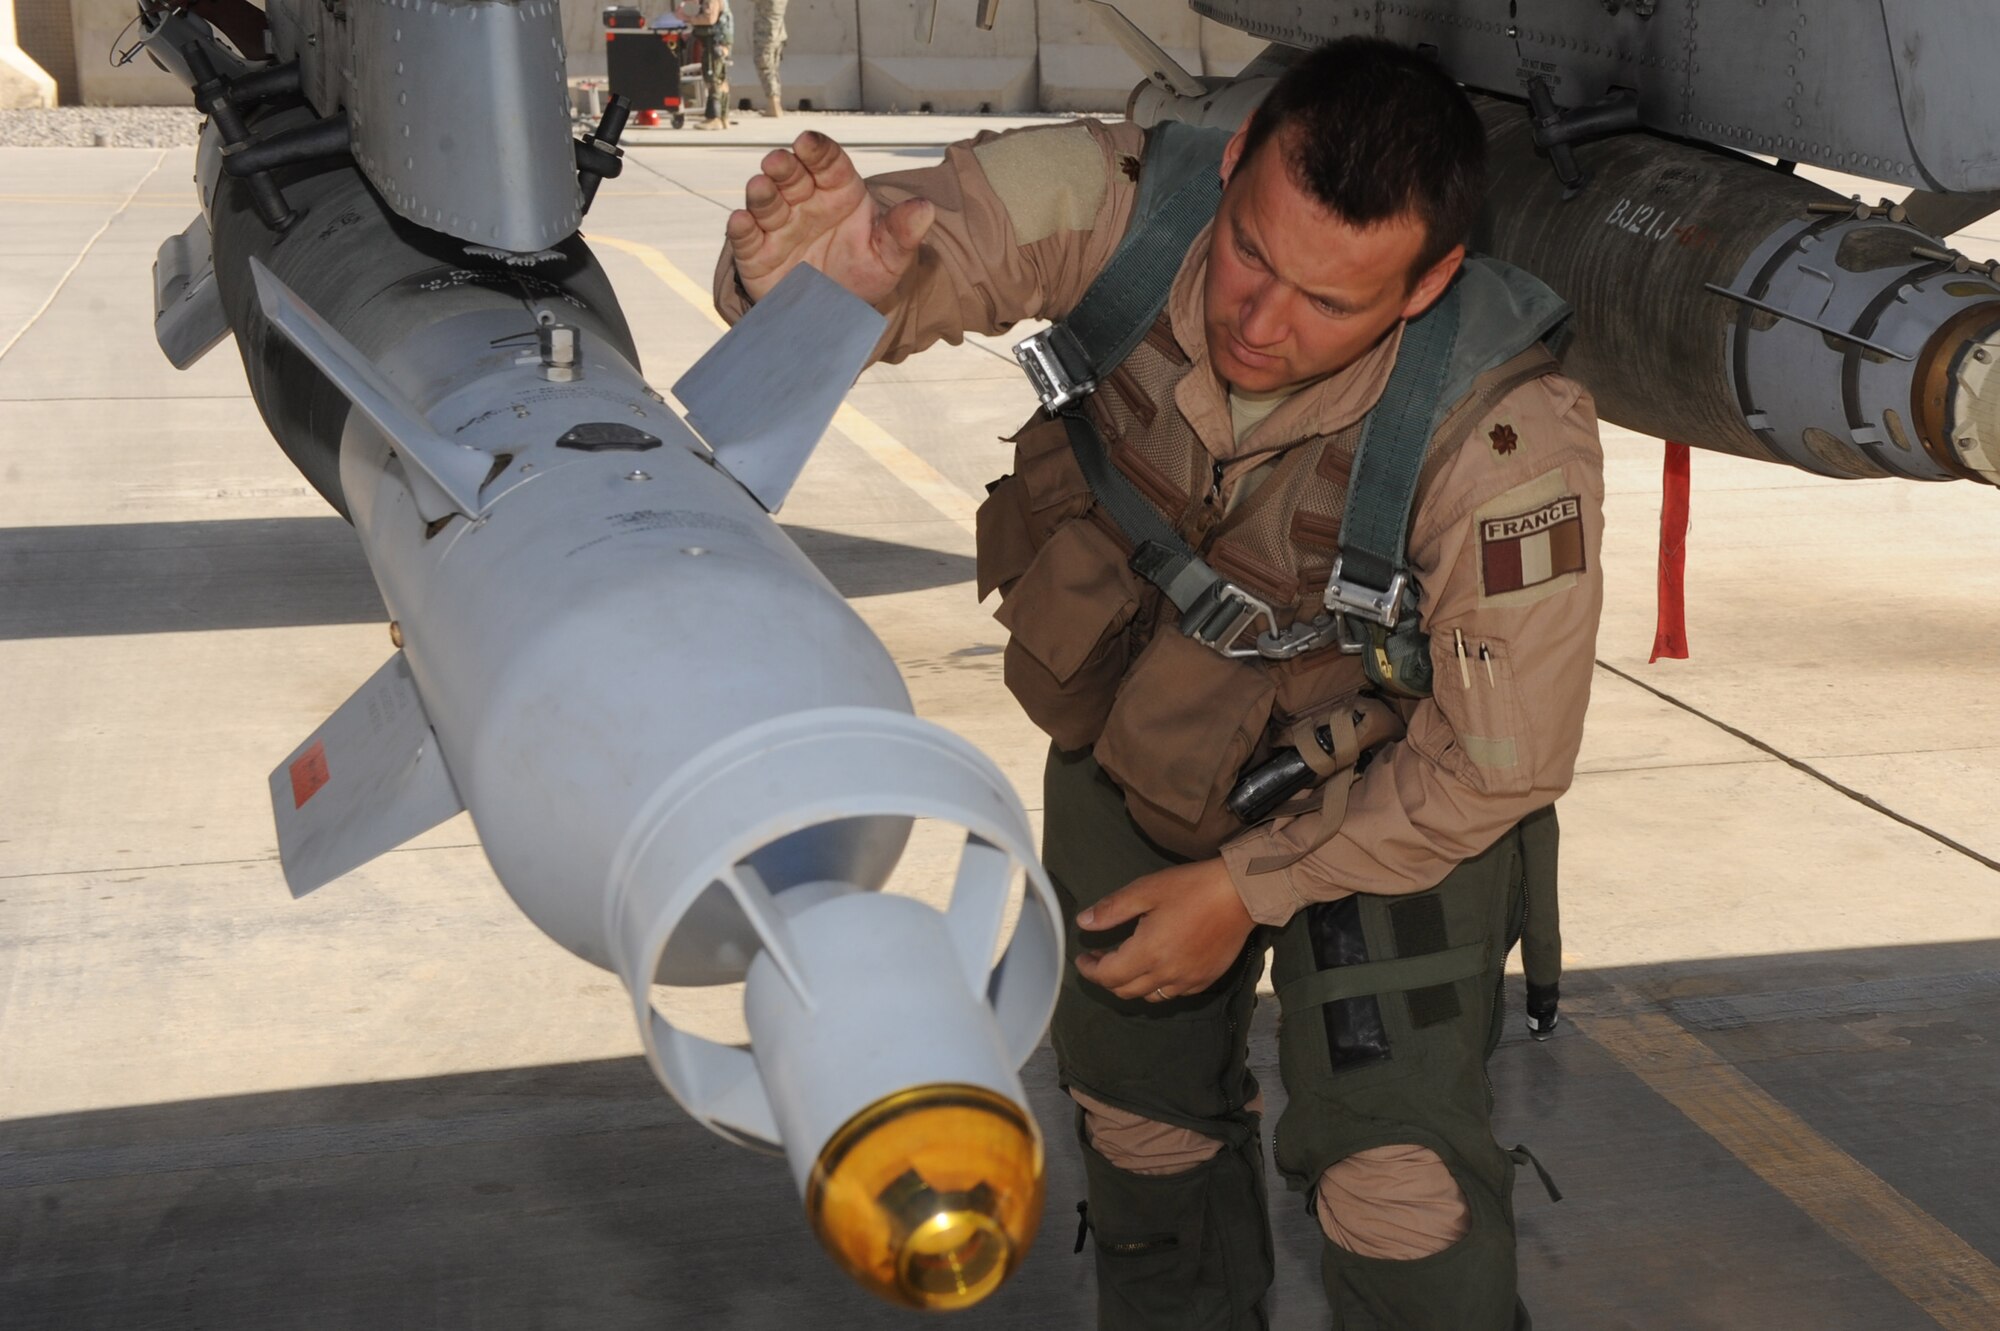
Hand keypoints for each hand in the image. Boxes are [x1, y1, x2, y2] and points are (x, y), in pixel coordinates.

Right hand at [725, 131, 935, 308]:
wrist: (837, 314)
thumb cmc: (862, 274)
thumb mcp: (890, 257)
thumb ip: (903, 233)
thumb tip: (926, 209)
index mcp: (839, 192)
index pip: (828, 163)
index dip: (817, 151)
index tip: (808, 142)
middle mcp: (805, 201)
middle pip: (791, 176)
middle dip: (784, 167)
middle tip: (778, 162)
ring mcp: (779, 225)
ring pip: (766, 201)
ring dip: (761, 192)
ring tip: (761, 187)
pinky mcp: (757, 252)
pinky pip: (746, 237)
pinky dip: (741, 228)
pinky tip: (741, 221)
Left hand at [1074, 858, 1256, 1002]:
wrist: (1241, 894)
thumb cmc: (1192, 888)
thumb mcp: (1146, 890)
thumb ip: (1112, 909)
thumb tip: (1083, 923)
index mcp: (1148, 953)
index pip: (1107, 976)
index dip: (1089, 970)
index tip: (1082, 958)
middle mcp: (1166, 974)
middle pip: (1124, 991)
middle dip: (1106, 978)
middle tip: (1100, 958)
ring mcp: (1188, 981)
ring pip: (1149, 997)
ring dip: (1131, 984)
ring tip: (1127, 962)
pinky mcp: (1205, 980)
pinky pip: (1173, 993)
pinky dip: (1157, 985)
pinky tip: (1158, 965)